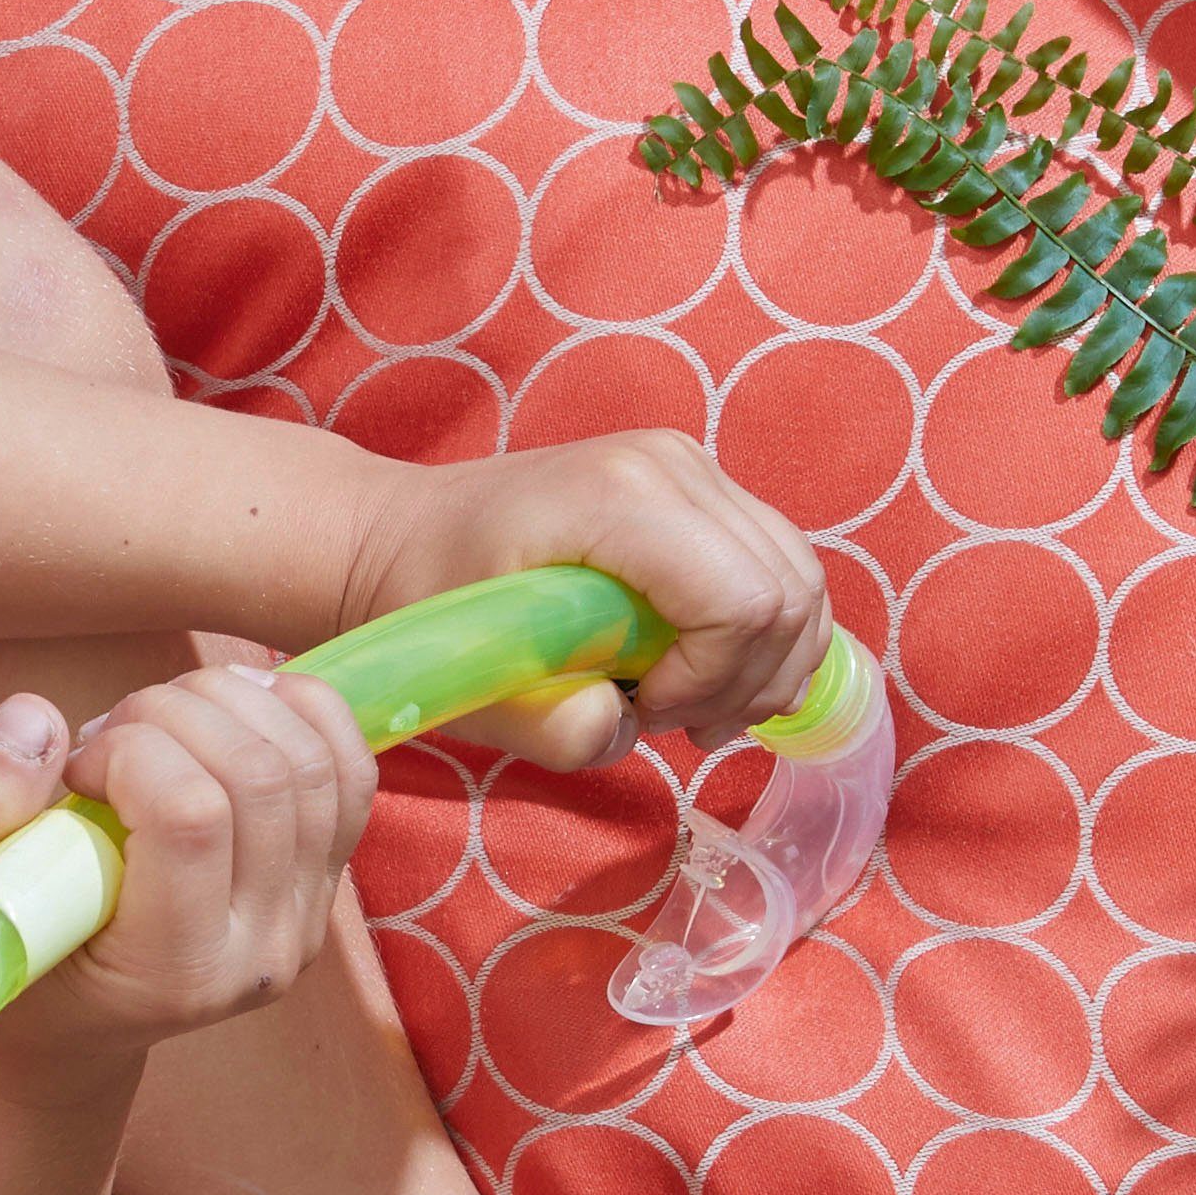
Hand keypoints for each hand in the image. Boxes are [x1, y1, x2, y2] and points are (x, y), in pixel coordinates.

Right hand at [0, 664, 376, 1068]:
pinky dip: (299, 711)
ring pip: (314, 762)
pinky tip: (227, 707)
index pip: (193, 816)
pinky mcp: (321, 886)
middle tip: (108, 736)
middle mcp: (258, 954)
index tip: (74, 768)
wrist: (54, 1031)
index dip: (129, 751)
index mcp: (169, 971)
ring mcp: (302, 922)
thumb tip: (37, 717)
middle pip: (263, 776)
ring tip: (156, 722)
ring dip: (231, 703)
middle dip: (176, 715)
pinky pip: (349, 770)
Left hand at [348, 429, 830, 763]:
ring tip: (687, 706)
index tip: (642, 714)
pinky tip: (702, 674)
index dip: (711, 681)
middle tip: (671, 724)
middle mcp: (670, 465)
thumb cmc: (426, 599)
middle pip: (787, 592)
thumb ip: (545, 723)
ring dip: (762, 665)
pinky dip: (761, 635)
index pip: (742, 601)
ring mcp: (689, 467)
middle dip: (746, 682)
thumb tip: (615, 729)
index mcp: (618, 498)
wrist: (398, 536)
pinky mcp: (696, 486)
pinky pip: (776, 565)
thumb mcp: (468, 676)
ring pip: (797, 580)